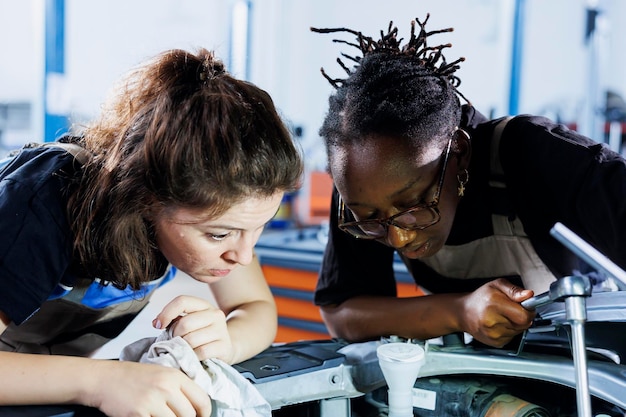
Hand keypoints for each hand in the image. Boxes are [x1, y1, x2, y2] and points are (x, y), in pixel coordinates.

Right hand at [89, 359, 211, 416]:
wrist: (105, 379)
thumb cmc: (133, 377)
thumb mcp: (162, 374)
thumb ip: (179, 388)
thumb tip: (195, 406)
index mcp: (175, 376)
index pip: (202, 400)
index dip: (204, 413)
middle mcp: (166, 387)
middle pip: (189, 415)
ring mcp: (152, 401)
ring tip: (162, 416)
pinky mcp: (138, 414)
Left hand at [153, 295, 234, 362]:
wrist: (226, 347)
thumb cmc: (202, 335)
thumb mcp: (190, 322)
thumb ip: (175, 319)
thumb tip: (157, 323)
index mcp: (204, 305)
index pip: (182, 301)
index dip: (166, 313)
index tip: (157, 325)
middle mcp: (215, 314)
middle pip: (185, 323)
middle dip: (174, 336)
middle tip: (175, 342)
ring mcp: (221, 330)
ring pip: (191, 339)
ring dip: (183, 348)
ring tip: (185, 349)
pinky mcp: (224, 346)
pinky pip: (200, 352)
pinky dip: (192, 357)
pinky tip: (193, 356)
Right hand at [459, 278, 535, 347]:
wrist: (464, 312)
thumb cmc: (480, 298)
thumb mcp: (496, 285)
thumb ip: (514, 290)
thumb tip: (529, 295)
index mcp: (493, 304)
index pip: (524, 316)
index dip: (528, 310)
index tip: (524, 306)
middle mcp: (492, 321)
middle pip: (523, 324)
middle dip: (522, 317)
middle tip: (511, 309)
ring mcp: (493, 334)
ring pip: (519, 331)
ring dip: (515, 324)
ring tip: (502, 316)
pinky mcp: (495, 342)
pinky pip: (512, 337)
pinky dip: (509, 331)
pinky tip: (499, 324)